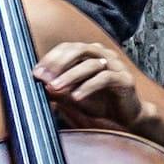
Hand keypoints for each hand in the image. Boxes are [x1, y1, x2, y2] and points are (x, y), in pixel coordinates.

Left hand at [33, 32, 156, 129]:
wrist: (127, 116)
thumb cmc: (101, 103)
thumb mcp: (74, 96)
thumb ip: (60, 90)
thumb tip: (41, 84)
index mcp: (91, 54)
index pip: (68, 47)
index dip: (51, 58)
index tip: (36, 73)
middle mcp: (104, 55)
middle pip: (79, 50)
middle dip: (58, 63)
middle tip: (43, 78)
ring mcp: (116, 65)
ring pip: (90, 64)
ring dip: (70, 76)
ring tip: (55, 88)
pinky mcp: (125, 79)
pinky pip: (105, 78)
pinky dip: (88, 87)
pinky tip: (76, 97)